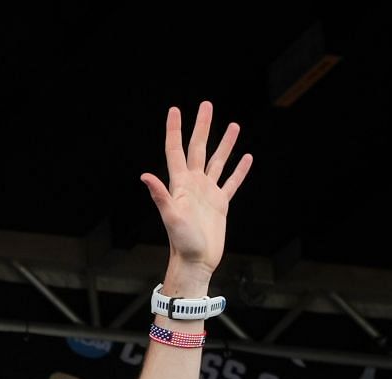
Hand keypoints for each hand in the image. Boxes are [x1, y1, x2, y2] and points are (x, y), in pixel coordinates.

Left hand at [139, 102, 251, 286]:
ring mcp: (207, 193)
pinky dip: (239, 170)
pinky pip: (232, 182)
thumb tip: (145, 176)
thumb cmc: (181, 242)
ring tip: (233, 125)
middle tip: (207, 104)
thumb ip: (160, 195)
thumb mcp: (170, 217)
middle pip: (198, 148)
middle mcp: (193, 184)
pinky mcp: (220, 204)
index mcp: (180, 184)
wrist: (195, 261)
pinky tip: (247, 158)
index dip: (175, 130)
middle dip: (202, 126)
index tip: (176, 109)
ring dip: (225, 143)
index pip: (176, 150)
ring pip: (218, 161)